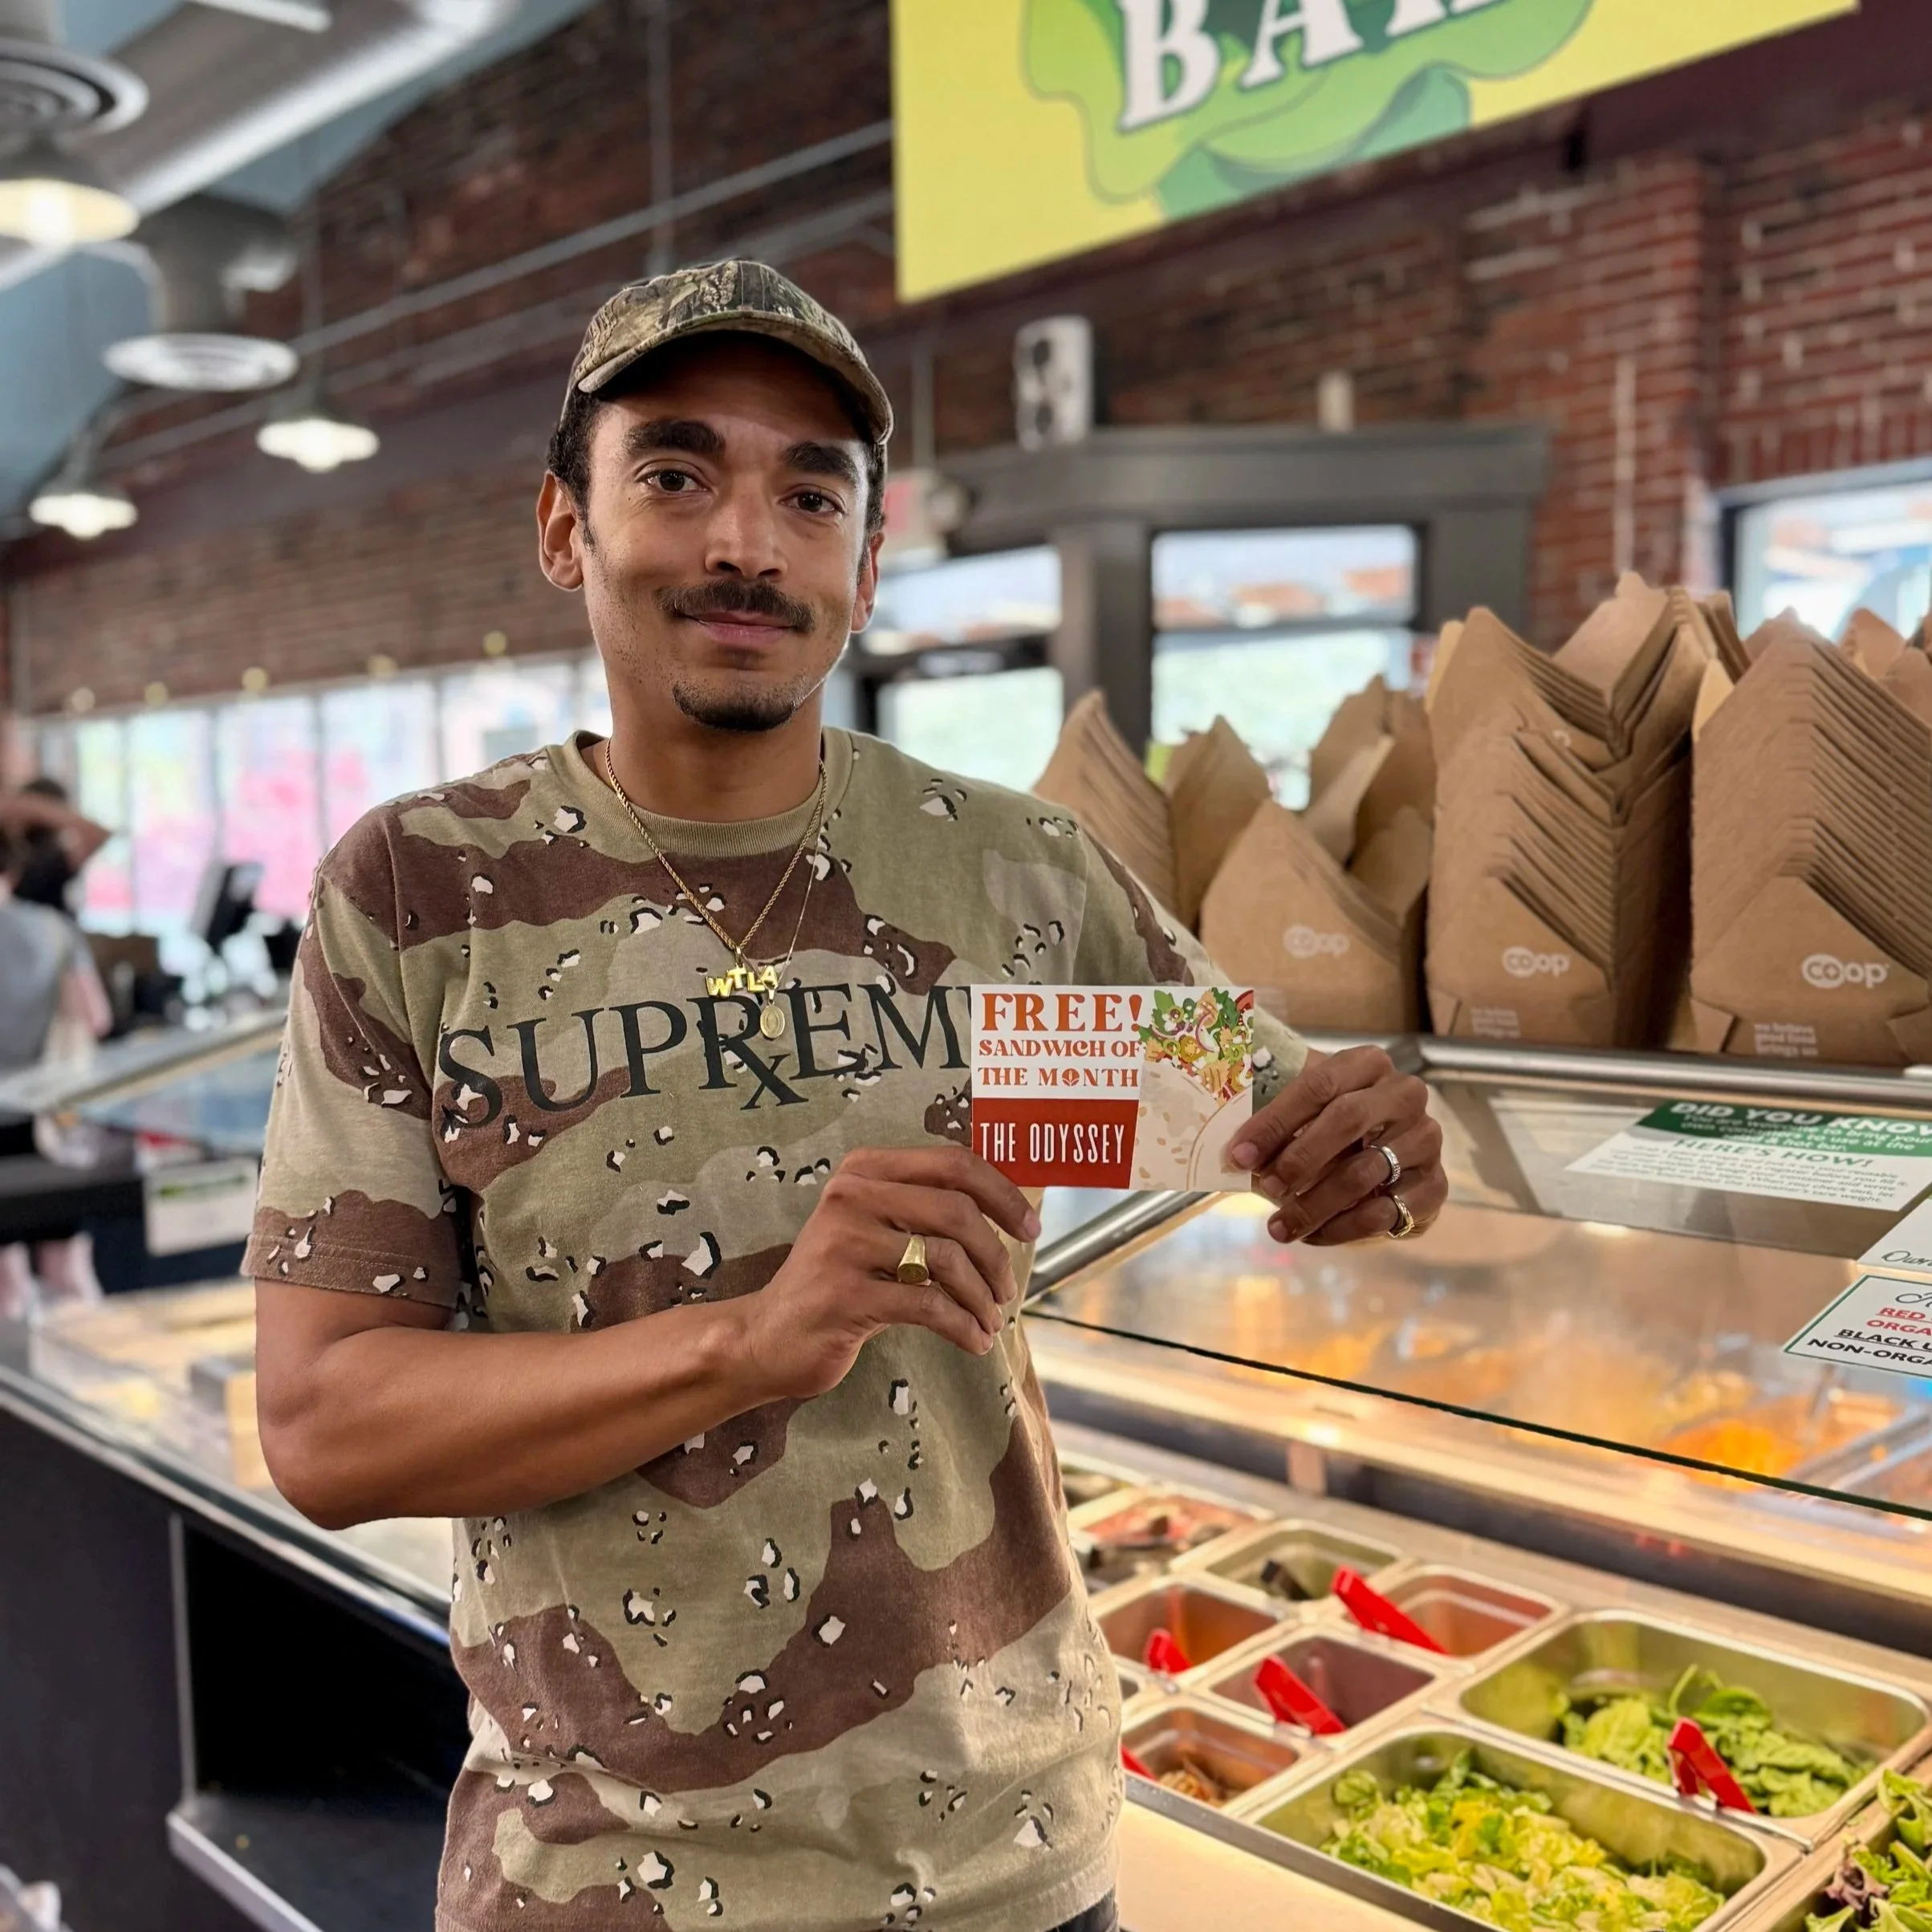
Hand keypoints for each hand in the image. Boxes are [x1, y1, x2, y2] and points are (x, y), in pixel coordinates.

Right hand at [737, 1144, 1040, 1401]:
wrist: (766, 1337)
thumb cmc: (836, 1283)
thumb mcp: (874, 1232)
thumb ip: (923, 1212)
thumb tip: (1006, 1213)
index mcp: (864, 1171)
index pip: (953, 1163)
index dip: (1002, 1192)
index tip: (1029, 1226)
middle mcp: (851, 1197)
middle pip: (956, 1211)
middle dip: (996, 1254)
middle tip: (1007, 1288)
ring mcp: (844, 1245)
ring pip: (946, 1259)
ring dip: (981, 1296)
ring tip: (988, 1319)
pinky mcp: (844, 1295)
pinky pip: (928, 1306)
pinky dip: (962, 1326)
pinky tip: (973, 1340)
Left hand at [1229, 1046, 1445, 1245]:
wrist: (1389, 1158)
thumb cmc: (1332, 1127)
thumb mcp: (1306, 1112)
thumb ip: (1276, 1122)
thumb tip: (1236, 1155)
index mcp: (1368, 1064)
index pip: (1317, 1085)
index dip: (1275, 1121)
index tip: (1239, 1154)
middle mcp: (1404, 1095)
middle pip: (1346, 1120)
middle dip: (1298, 1158)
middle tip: (1265, 1187)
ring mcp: (1425, 1139)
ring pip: (1364, 1172)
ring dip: (1314, 1204)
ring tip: (1279, 1226)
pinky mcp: (1435, 1185)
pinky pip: (1386, 1211)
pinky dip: (1343, 1228)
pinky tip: (1313, 1235)